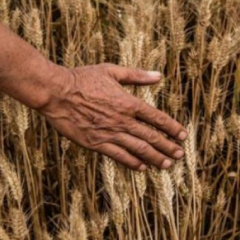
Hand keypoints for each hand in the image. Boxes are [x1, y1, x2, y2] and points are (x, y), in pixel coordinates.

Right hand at [37, 63, 186, 170]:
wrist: (57, 92)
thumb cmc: (82, 78)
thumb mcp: (111, 71)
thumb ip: (136, 75)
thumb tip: (158, 76)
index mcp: (128, 102)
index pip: (156, 118)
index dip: (172, 128)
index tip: (183, 135)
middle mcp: (122, 120)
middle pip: (151, 137)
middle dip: (168, 147)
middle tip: (179, 155)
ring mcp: (109, 133)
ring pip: (138, 149)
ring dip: (155, 158)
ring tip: (167, 164)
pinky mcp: (96, 143)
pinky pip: (118, 156)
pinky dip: (132, 162)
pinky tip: (141, 167)